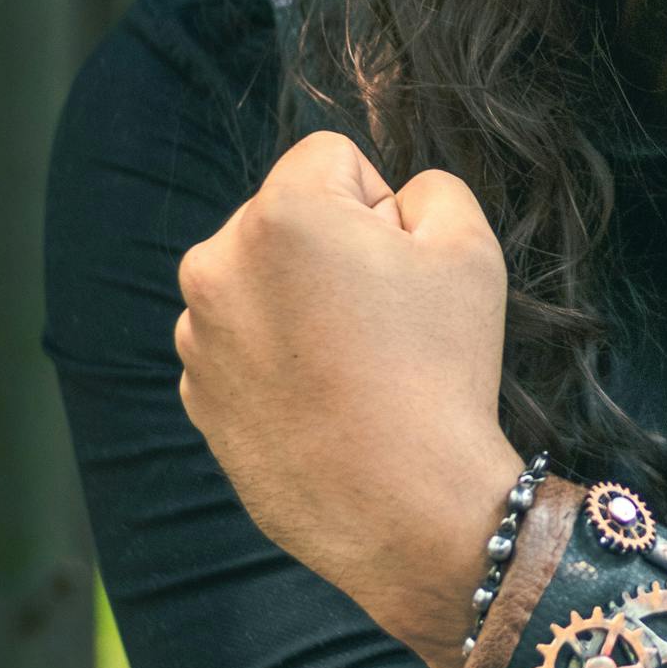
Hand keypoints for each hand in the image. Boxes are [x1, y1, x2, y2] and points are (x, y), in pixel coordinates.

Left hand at [175, 134, 521, 667]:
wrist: (405, 509)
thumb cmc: (442, 372)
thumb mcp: (470, 250)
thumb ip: (431, 188)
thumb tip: (393, 201)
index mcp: (280, 214)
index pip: (332, 158)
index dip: (382, 205)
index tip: (401, 267)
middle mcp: (216, 264)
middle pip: (286, 218)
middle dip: (331, 250)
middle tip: (382, 322)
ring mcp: (197, 336)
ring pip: (259, 282)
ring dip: (298, 304)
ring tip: (352, 368)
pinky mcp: (196, 394)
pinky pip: (241, 345)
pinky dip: (275, 361)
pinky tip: (322, 403)